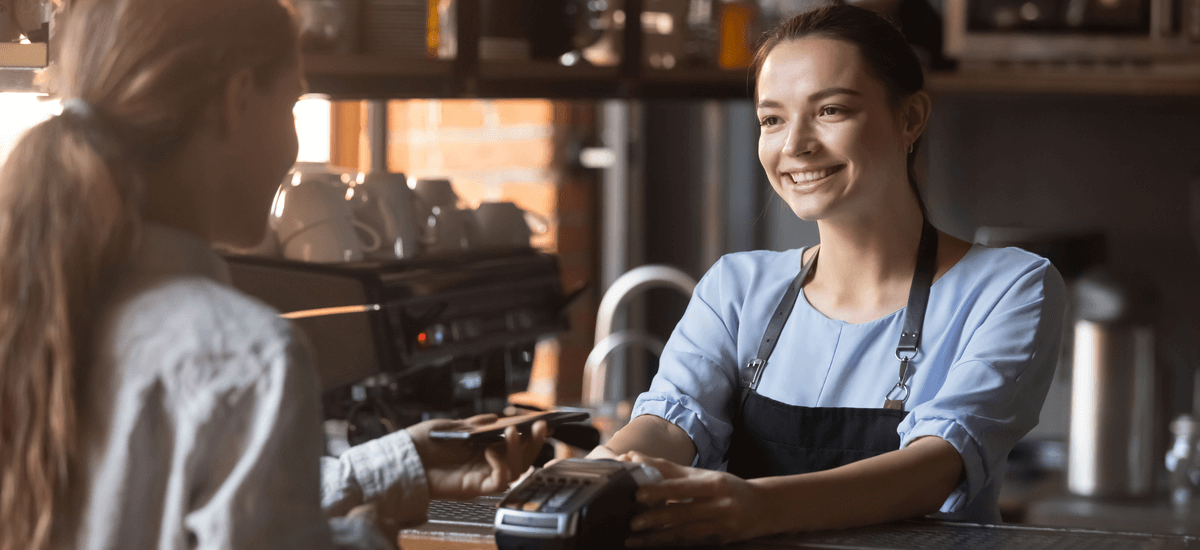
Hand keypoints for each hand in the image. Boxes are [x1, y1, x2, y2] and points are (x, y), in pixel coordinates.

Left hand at [407, 414, 548, 499]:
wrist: (401, 459)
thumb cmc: (421, 444)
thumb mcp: (451, 426)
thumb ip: (474, 424)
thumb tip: (495, 418)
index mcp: (482, 449)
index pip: (513, 444)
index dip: (529, 435)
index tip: (540, 421)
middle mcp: (486, 464)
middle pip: (522, 459)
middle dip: (534, 443)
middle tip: (541, 426)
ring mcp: (482, 477)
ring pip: (516, 471)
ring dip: (519, 450)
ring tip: (512, 433)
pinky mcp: (475, 488)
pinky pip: (499, 482)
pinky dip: (501, 465)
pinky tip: (491, 450)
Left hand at [620, 452, 770, 546]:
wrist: (762, 507)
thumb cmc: (726, 487)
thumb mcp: (703, 475)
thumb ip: (670, 470)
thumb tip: (636, 460)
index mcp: (714, 483)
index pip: (683, 486)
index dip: (660, 490)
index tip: (638, 493)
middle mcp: (719, 504)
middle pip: (683, 511)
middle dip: (656, 517)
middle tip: (633, 521)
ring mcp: (721, 525)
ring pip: (684, 531)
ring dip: (656, 536)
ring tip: (633, 537)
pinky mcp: (719, 540)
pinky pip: (688, 541)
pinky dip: (667, 542)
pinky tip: (649, 543)